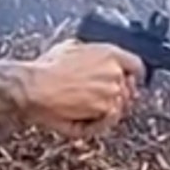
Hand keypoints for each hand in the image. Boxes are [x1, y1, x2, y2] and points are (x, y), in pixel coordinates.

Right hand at [21, 39, 145, 137]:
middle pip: (128, 88)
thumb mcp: (71, 47)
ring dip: (106, 108)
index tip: (132, 80)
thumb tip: (95, 58)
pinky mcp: (104, 112)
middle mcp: (115, 74)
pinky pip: (110, 119)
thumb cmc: (46, 68)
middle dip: (117, 93)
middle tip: (98, 97)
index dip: (135, 75)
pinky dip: (100, 121)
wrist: (33, 87)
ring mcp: (112, 94)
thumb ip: (92, 53)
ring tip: (84, 105)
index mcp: (109, 54)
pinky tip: (86, 116)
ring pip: (119, 105)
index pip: (136, 65)